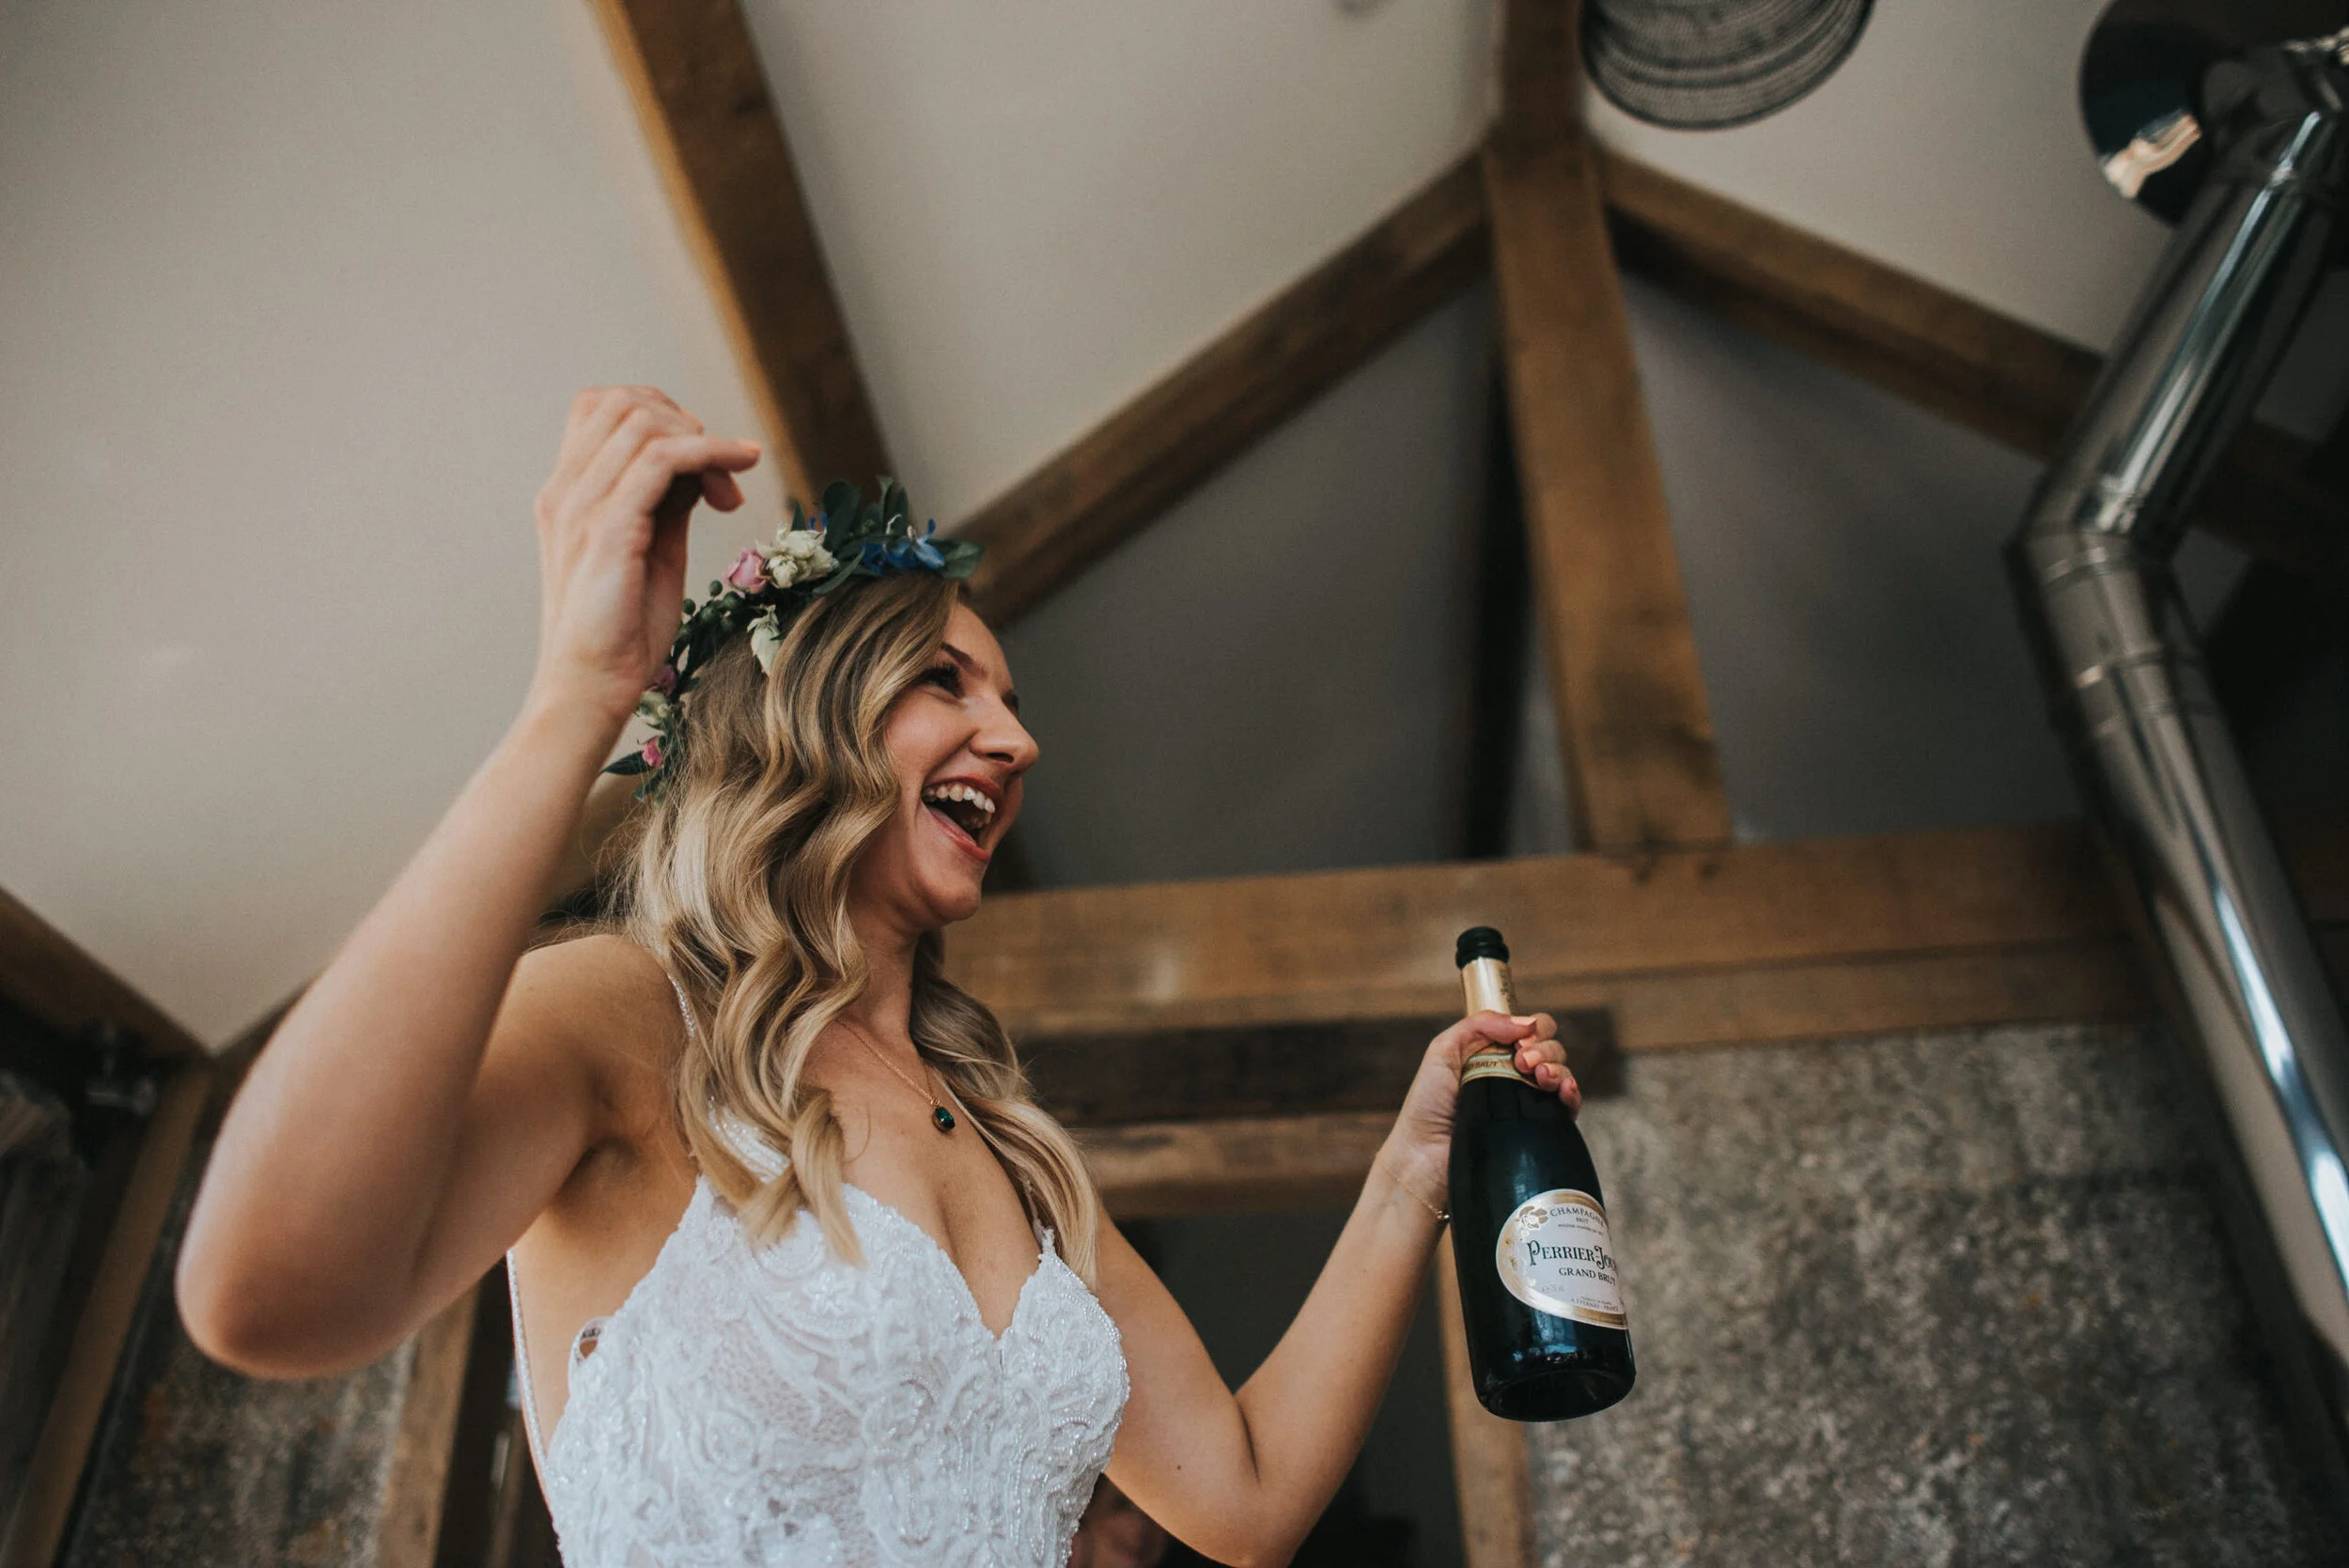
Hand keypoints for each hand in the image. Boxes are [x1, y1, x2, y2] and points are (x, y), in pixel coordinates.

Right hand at [526, 386, 761, 728]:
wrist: (591, 688)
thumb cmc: (623, 629)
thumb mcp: (652, 548)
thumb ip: (666, 501)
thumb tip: (701, 464)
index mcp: (569, 493)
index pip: (601, 407)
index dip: (661, 415)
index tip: (703, 462)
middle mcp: (567, 491)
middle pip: (622, 401)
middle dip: (686, 422)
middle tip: (723, 473)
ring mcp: (581, 507)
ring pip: (642, 421)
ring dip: (703, 439)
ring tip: (731, 486)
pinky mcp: (607, 530)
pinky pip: (661, 459)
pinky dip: (710, 452)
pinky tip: (739, 469)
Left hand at [1381, 1011, 1578, 1215]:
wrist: (1426, 1155)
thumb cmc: (1428, 1104)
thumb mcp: (1444, 1050)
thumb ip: (1480, 1025)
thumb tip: (1527, 1022)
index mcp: (1494, 1053)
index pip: (1531, 1030)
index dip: (1533, 1029)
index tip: (1520, 1043)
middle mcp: (1513, 1075)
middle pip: (1550, 1049)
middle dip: (1545, 1049)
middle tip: (1523, 1063)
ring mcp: (1526, 1103)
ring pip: (1562, 1074)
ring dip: (1558, 1068)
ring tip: (1541, 1077)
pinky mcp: (1535, 1130)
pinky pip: (1567, 1107)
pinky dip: (1572, 1093)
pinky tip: (1565, 1091)